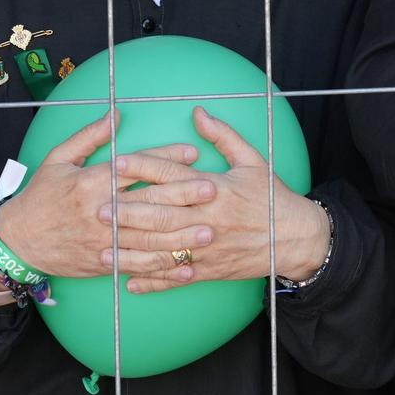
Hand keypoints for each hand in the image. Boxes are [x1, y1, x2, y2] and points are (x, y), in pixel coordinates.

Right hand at [0, 112, 206, 279]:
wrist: (18, 241)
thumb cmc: (40, 196)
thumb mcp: (58, 159)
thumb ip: (89, 136)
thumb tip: (117, 113)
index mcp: (92, 182)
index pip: (136, 166)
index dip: (166, 158)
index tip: (194, 152)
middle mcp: (100, 211)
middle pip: (148, 202)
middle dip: (182, 196)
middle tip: (213, 190)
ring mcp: (103, 240)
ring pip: (147, 238)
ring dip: (180, 235)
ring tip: (208, 231)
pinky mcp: (104, 263)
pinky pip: (137, 266)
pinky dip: (162, 267)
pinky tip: (186, 266)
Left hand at [113, 108, 328, 293]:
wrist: (296, 238)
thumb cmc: (273, 197)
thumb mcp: (253, 160)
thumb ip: (223, 136)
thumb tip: (198, 113)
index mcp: (217, 189)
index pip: (173, 176)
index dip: (144, 167)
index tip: (116, 163)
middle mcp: (209, 219)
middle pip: (161, 214)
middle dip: (128, 212)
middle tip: (98, 208)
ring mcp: (208, 248)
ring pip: (164, 250)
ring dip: (132, 250)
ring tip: (104, 247)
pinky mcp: (210, 270)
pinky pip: (177, 278)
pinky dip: (152, 282)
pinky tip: (129, 281)